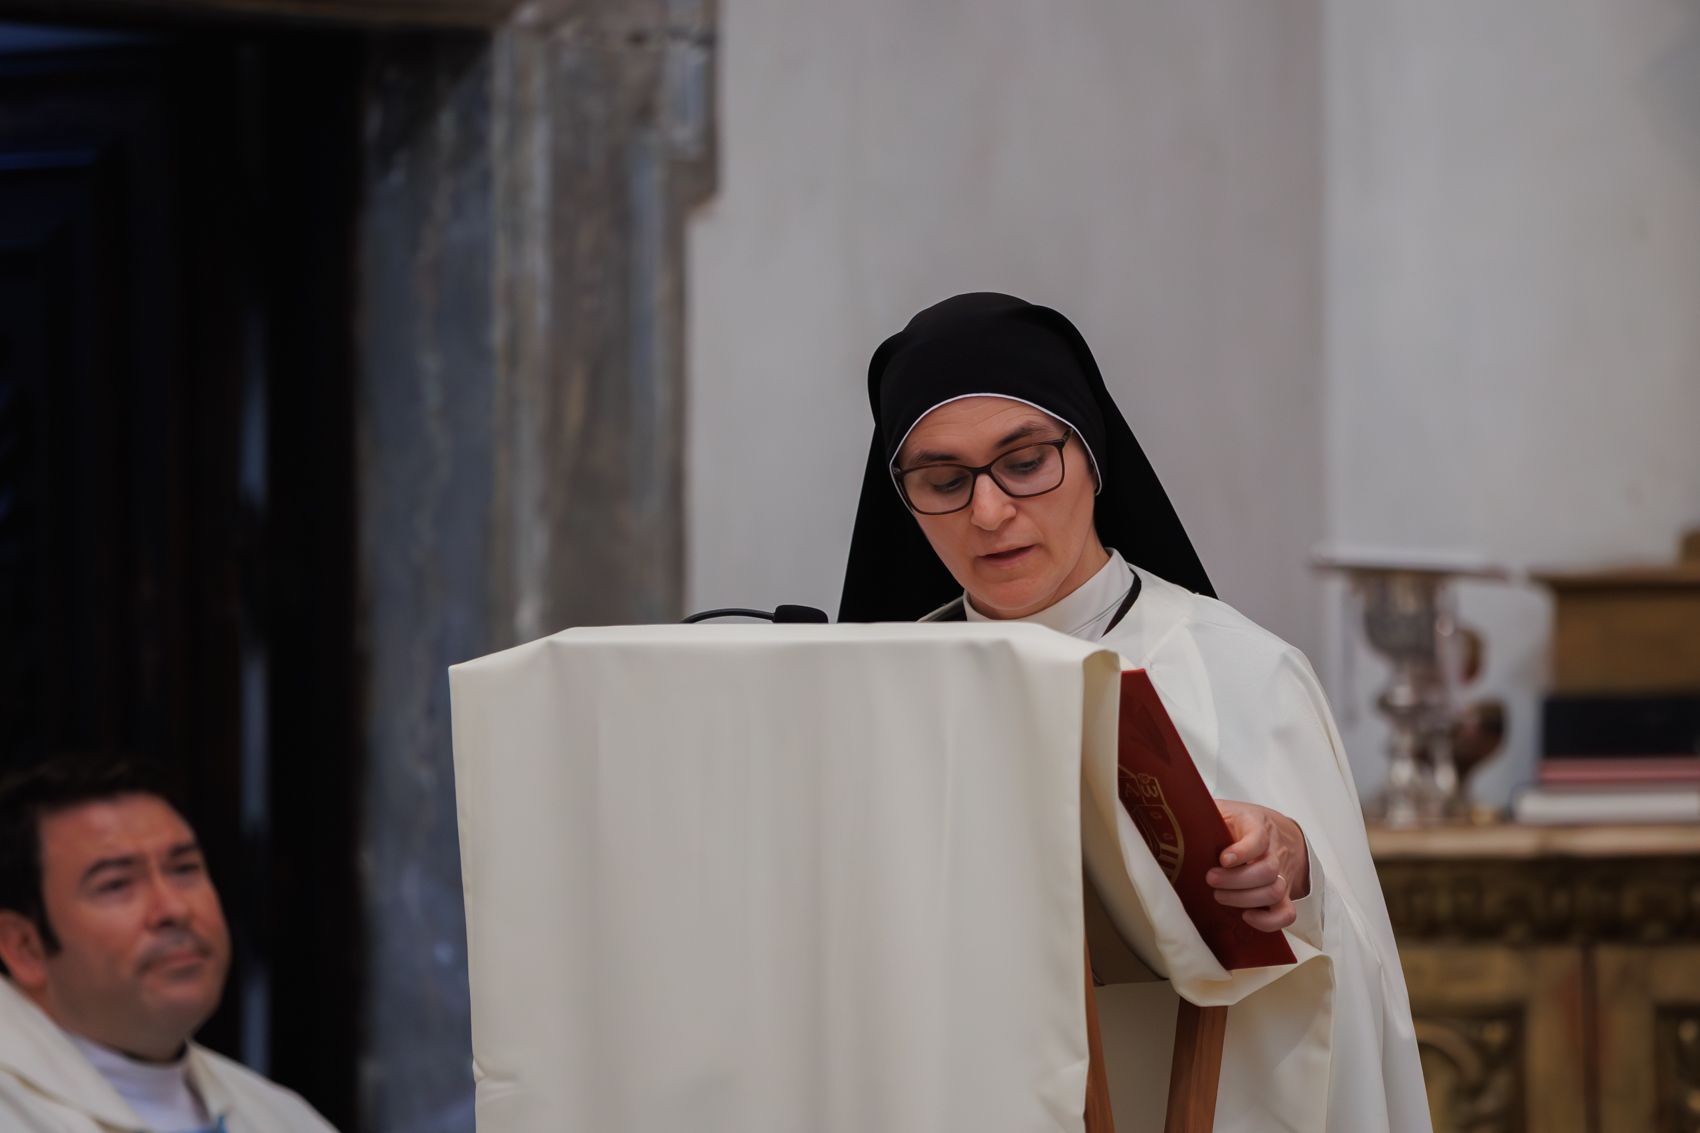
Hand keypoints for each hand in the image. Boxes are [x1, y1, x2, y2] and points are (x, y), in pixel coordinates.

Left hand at [1207, 800, 1309, 932]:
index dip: (1243, 851)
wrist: (1277, 832)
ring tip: (1219, 896)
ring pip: (1274, 891)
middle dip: (1235, 880)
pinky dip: (1268, 921)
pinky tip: (1246, 916)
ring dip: (1244, 899)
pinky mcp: (1283, 896)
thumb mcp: (1224, 809)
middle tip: (1211, 879)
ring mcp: (1281, 875)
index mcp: (1258, 827)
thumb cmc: (1242, 823)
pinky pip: (1286, 914)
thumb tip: (1174, 814)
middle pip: (1267, 870)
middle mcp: (1274, 852)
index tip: (1223, 859)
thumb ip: (1205, 811)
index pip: (1259, 837)